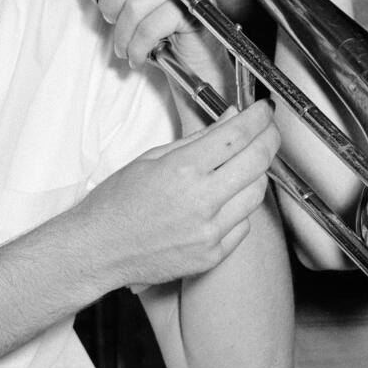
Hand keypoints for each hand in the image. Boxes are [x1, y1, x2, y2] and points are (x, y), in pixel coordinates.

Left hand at [68, 0, 230, 96]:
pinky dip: (138, 48)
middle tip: (116, 22)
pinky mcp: (194, 7)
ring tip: (129, 43)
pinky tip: (140, 54)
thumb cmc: (164, 29)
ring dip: (124, 34)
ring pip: (133, 5)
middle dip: (110, 6)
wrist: (196, 64)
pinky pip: (149, 27)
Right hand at [70, 98, 281, 291]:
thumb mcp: (152, 158)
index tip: (263, 111)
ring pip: (256, 194)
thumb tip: (231, 118)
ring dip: (256, 174)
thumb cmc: (116, 205)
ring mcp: (209, 232)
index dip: (258, 118)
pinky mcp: (212, 256)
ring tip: (243, 165)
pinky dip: (239, 208)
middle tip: (268, 131)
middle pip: (258, 162)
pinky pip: (243, 225)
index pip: (237, 135)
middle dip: (269, 139)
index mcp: (182, 171)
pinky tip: (223, 201)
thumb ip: (198, 139)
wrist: (98, 250)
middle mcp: (201, 202)